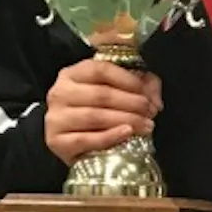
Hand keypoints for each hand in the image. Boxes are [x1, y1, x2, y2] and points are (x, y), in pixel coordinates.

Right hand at [45, 59, 162, 165]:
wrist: (74, 140)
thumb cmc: (101, 109)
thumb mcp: (122, 89)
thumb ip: (144, 85)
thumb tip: (156, 102)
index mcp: (74, 73)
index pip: (101, 70)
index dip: (128, 80)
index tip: (145, 92)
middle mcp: (60, 92)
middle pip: (101, 94)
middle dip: (132, 103)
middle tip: (150, 112)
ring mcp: (55, 118)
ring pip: (94, 116)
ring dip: (126, 120)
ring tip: (146, 125)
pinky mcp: (56, 142)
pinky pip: (85, 139)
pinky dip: (109, 137)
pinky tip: (127, 133)